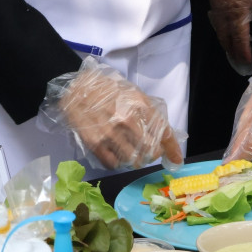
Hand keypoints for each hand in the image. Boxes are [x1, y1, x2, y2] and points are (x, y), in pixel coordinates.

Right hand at [58, 63, 182, 169]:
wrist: (76, 88)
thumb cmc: (107, 89)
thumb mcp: (132, 93)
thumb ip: (148, 112)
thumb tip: (164, 134)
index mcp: (140, 105)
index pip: (164, 132)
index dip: (172, 150)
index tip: (176, 159)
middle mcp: (128, 120)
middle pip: (151, 151)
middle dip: (152, 155)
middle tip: (148, 152)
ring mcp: (111, 133)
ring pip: (134, 160)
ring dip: (136, 161)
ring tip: (132, 155)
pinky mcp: (95, 143)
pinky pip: (114, 164)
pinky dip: (118, 163)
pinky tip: (116, 155)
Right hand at [208, 0, 251, 75]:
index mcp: (237, 14)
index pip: (239, 42)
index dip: (243, 56)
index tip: (248, 67)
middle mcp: (223, 12)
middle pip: (226, 39)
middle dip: (233, 54)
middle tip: (240, 66)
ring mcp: (216, 3)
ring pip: (219, 29)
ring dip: (226, 43)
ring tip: (234, 53)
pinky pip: (215, 17)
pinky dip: (222, 28)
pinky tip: (227, 32)